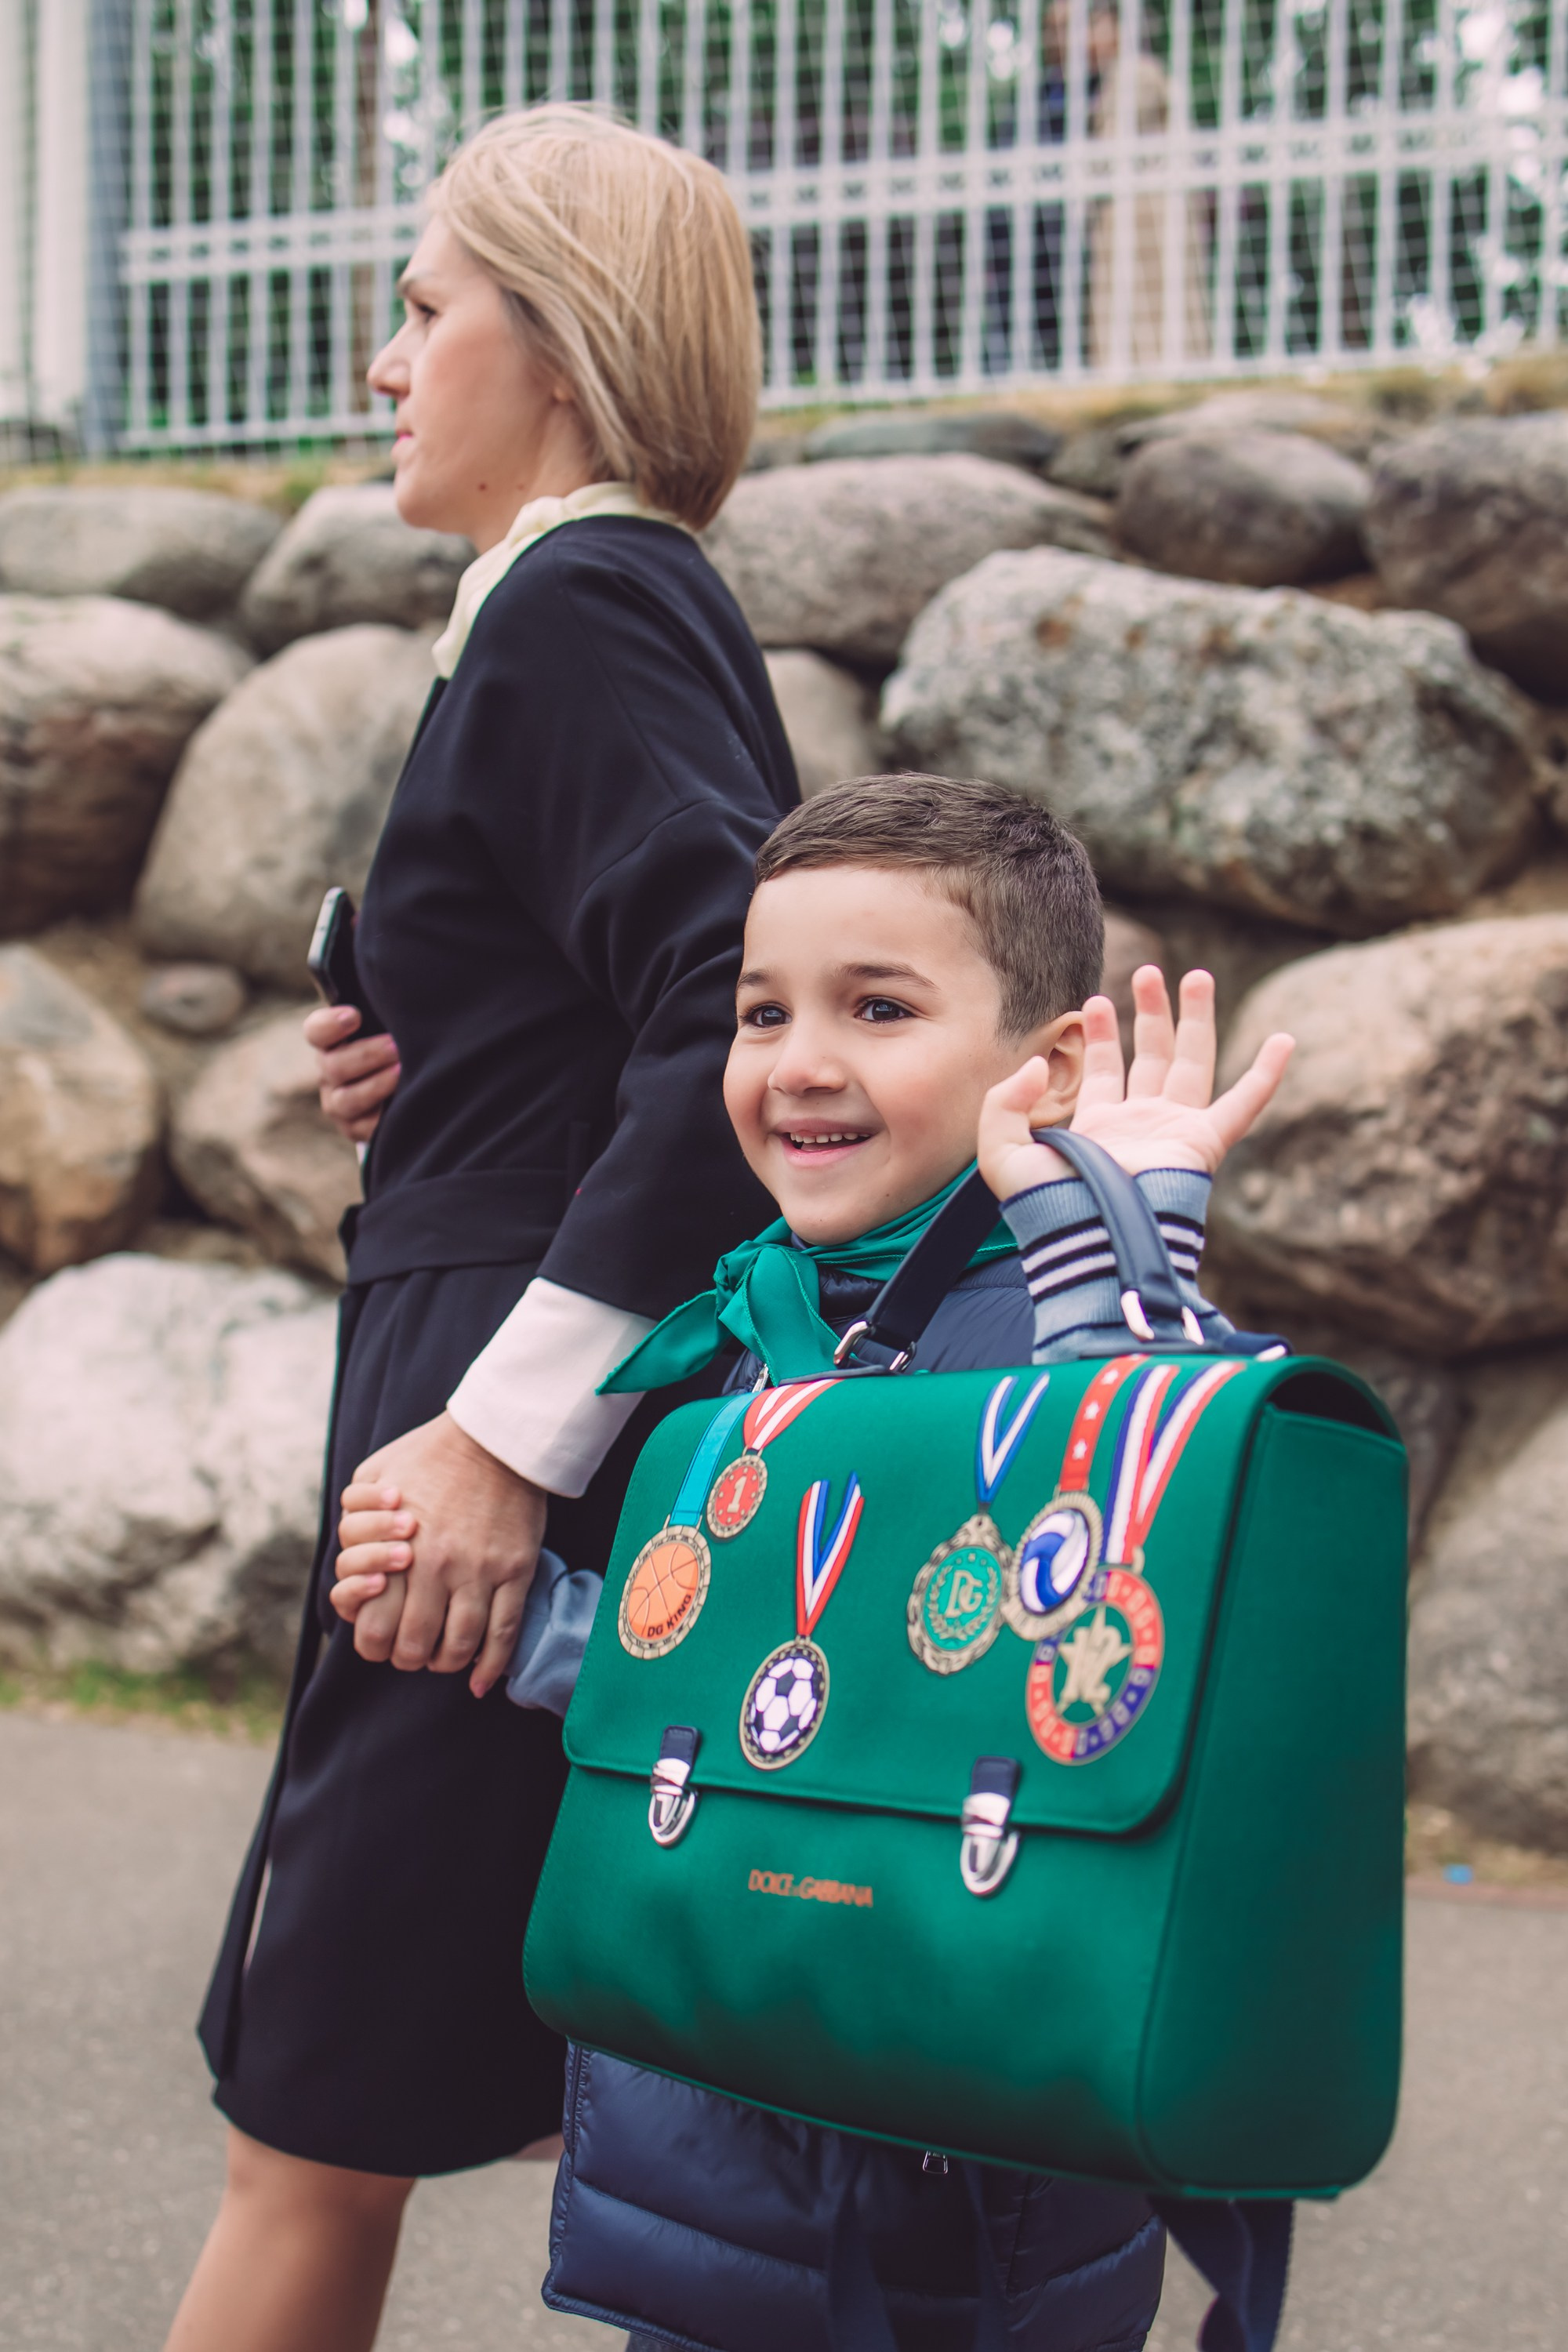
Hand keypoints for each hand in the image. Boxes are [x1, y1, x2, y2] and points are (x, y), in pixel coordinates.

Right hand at [305, 1002, 400, 1144]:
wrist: (404, 1078)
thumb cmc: (394, 1039)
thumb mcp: (387, 1021)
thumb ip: (384, 1005)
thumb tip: (401, 980)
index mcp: (330, 1041)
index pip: (316, 1031)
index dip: (330, 1025)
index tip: (354, 1016)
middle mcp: (329, 1072)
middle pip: (332, 1066)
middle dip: (366, 1056)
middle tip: (395, 1047)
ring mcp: (339, 1103)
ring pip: (346, 1099)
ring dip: (375, 1086)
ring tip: (401, 1073)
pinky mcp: (355, 1128)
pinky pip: (364, 1128)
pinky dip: (383, 1118)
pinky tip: (403, 1104)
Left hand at [332, 1413, 547, 1697]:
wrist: (494, 1437)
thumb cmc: (429, 1455)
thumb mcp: (373, 1477)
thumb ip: (354, 1518)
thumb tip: (352, 1559)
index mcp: (396, 1551)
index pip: (375, 1628)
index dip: (374, 1645)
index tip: (383, 1642)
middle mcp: (435, 1569)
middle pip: (415, 1646)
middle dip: (409, 1659)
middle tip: (414, 1654)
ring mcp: (480, 1572)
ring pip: (460, 1646)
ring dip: (448, 1663)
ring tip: (446, 1660)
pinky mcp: (516, 1570)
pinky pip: (504, 1632)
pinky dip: (492, 1666)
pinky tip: (483, 1683)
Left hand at [978, 967, 1292, 1202]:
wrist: (1088, 1237)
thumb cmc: (1047, 1207)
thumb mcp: (1003, 1151)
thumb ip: (1006, 1103)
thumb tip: (1039, 1063)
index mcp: (1099, 1129)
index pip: (1105, 1071)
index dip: (1103, 1034)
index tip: (1096, 999)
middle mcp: (1141, 1126)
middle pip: (1153, 1057)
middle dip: (1152, 1013)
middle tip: (1150, 972)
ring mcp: (1175, 1133)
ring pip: (1192, 1064)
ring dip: (1196, 1020)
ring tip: (1197, 975)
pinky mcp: (1203, 1144)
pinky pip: (1244, 1104)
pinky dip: (1266, 1074)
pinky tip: (1284, 1040)